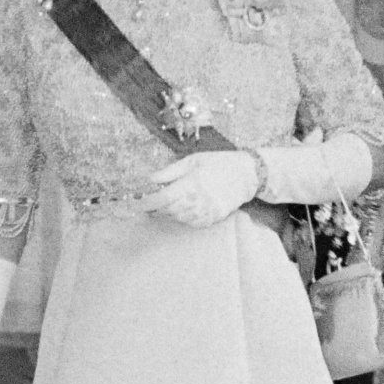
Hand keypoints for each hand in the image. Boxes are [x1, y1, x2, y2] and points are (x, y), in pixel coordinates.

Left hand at [136, 152, 257, 226]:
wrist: (246, 175)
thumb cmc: (218, 164)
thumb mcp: (192, 161)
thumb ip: (169, 172)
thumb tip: (150, 180)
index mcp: (191, 183)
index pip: (162, 199)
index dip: (146, 203)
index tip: (136, 203)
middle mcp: (198, 200)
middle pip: (167, 211)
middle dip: (154, 208)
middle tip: (147, 203)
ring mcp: (206, 212)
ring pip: (177, 218)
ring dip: (168, 212)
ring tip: (166, 203)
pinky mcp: (212, 219)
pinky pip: (190, 222)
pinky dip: (182, 216)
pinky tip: (183, 207)